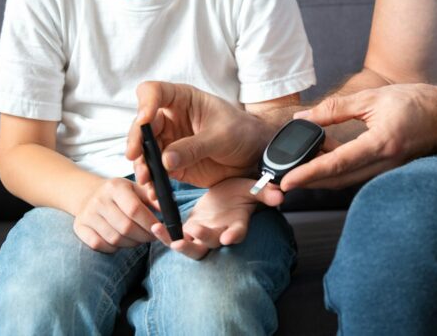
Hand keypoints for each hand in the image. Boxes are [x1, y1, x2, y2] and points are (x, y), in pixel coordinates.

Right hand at [73, 178, 159, 252]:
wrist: (88, 194)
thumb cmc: (120, 193)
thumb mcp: (136, 188)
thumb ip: (152, 197)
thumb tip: (168, 209)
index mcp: (115, 187)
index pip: (134, 209)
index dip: (150, 223)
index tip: (160, 229)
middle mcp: (99, 200)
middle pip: (125, 227)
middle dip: (143, 236)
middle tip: (152, 237)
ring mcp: (87, 214)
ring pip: (114, 238)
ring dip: (131, 243)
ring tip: (138, 238)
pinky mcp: (79, 227)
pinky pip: (98, 244)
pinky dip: (113, 247)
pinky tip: (121, 241)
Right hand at [126, 81, 274, 187]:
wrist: (255, 155)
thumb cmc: (243, 132)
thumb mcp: (222, 136)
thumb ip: (194, 147)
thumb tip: (166, 160)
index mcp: (182, 99)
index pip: (153, 92)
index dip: (145, 104)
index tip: (145, 120)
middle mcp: (170, 118)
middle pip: (142, 123)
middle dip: (136, 139)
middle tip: (134, 156)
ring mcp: (169, 140)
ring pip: (144, 149)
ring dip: (141, 163)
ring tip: (146, 178)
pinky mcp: (171, 163)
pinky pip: (155, 170)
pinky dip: (152, 180)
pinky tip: (153, 189)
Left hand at [150, 178, 283, 259]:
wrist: (225, 195)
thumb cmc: (240, 192)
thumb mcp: (252, 188)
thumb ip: (265, 192)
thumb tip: (281, 194)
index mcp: (237, 223)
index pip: (238, 232)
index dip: (234, 235)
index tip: (229, 237)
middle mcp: (220, 233)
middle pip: (212, 244)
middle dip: (203, 239)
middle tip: (194, 231)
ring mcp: (204, 235)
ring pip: (193, 248)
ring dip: (180, 244)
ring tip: (167, 235)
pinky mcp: (188, 231)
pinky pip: (176, 238)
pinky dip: (166, 235)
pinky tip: (155, 226)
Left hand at [282, 83, 436, 189]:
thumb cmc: (417, 103)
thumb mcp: (374, 97)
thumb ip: (337, 109)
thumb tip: (303, 118)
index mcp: (381, 144)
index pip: (338, 163)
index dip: (310, 173)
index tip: (287, 182)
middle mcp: (384, 163)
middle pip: (337, 180)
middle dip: (308, 181)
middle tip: (281, 178)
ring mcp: (387, 170)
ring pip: (346, 180)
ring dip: (321, 177)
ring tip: (297, 166)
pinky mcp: (388, 169)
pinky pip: (357, 174)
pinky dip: (337, 171)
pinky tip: (325, 158)